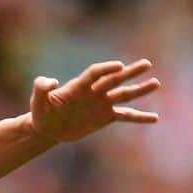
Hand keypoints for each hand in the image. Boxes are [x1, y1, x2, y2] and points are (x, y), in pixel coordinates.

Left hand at [30, 60, 159, 143]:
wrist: (48, 128)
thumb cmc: (41, 112)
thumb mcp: (36, 101)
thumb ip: (41, 87)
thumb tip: (52, 81)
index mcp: (79, 86)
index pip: (95, 74)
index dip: (106, 69)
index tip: (119, 66)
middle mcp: (94, 92)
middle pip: (114, 79)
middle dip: (130, 73)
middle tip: (147, 64)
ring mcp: (102, 103)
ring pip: (124, 95)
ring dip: (139, 90)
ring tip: (156, 83)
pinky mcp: (105, 117)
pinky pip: (125, 115)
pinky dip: (139, 117)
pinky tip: (154, 118)